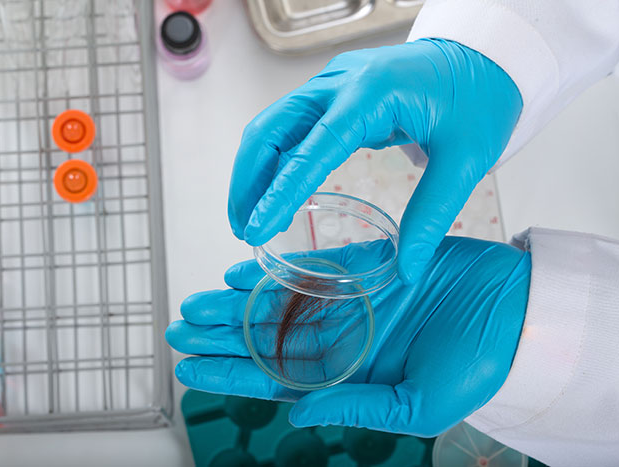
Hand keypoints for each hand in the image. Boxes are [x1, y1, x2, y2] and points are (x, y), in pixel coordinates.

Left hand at [166, 236, 529, 435]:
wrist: (519, 315)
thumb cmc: (478, 367)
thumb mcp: (418, 405)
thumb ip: (354, 407)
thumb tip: (295, 413)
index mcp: (349, 376)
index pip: (273, 379)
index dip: (229, 375)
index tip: (188, 369)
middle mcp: (342, 340)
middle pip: (266, 339)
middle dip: (220, 336)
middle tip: (177, 327)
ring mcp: (351, 302)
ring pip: (278, 304)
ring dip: (236, 303)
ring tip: (196, 301)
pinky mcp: (368, 268)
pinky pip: (312, 269)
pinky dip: (275, 271)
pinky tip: (241, 273)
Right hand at [228, 39, 521, 282]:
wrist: (483, 59)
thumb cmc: (478, 97)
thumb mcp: (465, 159)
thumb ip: (431, 214)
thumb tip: (406, 269)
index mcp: (370, 94)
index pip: (309, 148)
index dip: (278, 191)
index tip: (257, 227)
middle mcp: (339, 83)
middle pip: (269, 130)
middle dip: (247, 181)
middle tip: (243, 228)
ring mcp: (332, 85)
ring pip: (271, 127)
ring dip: (253, 171)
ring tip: (250, 216)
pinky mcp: (333, 94)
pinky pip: (290, 126)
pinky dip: (274, 160)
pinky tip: (276, 191)